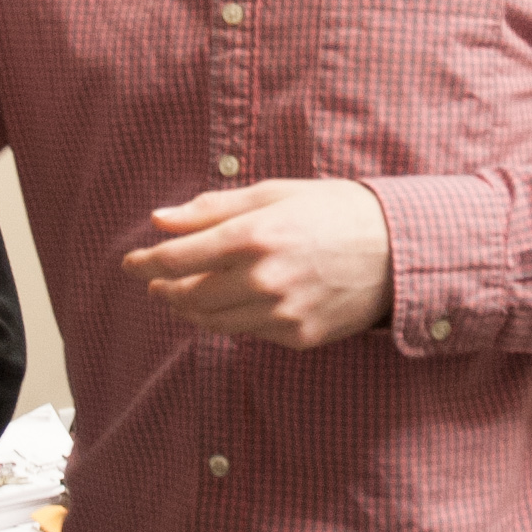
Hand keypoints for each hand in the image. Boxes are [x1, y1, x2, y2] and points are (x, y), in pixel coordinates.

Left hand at [121, 179, 391, 347]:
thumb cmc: (337, 210)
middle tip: (154, 282)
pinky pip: (250, 333)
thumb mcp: (275, 193)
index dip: (147, 261)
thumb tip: (160, 219)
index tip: (130, 261)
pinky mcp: (299, 337)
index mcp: (254, 236)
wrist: (401, 250)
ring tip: (182, 296)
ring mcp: (281, 314)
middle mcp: (263, 280)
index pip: (178, 258)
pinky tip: (234, 305)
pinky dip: (233, 320)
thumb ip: (212, 209)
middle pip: (188, 296)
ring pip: (214, 322)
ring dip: (189, 310)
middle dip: (163, 288)